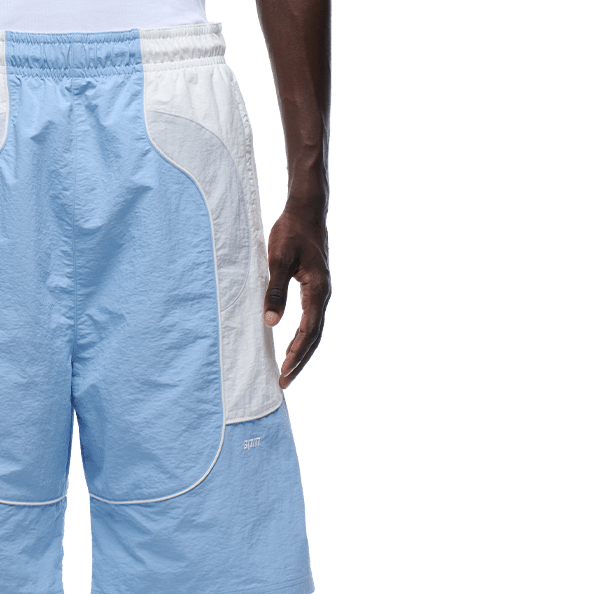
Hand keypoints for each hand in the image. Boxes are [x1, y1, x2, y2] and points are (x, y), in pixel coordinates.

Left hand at [264, 203, 330, 388]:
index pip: (308, 332)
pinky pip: (312, 320)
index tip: (283, 374)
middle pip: (315, 337)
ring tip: (288, 370)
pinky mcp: (316, 288)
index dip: (296, 355)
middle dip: (299, 361)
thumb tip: (270, 322)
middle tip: (283, 382)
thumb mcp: (276, 260)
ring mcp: (322, 292)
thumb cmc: (291, 232)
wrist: (306, 211)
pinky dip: (303, 337)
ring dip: (302, 351)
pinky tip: (292, 343)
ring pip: (315, 330)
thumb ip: (274, 290)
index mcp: (318, 290)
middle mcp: (324, 294)